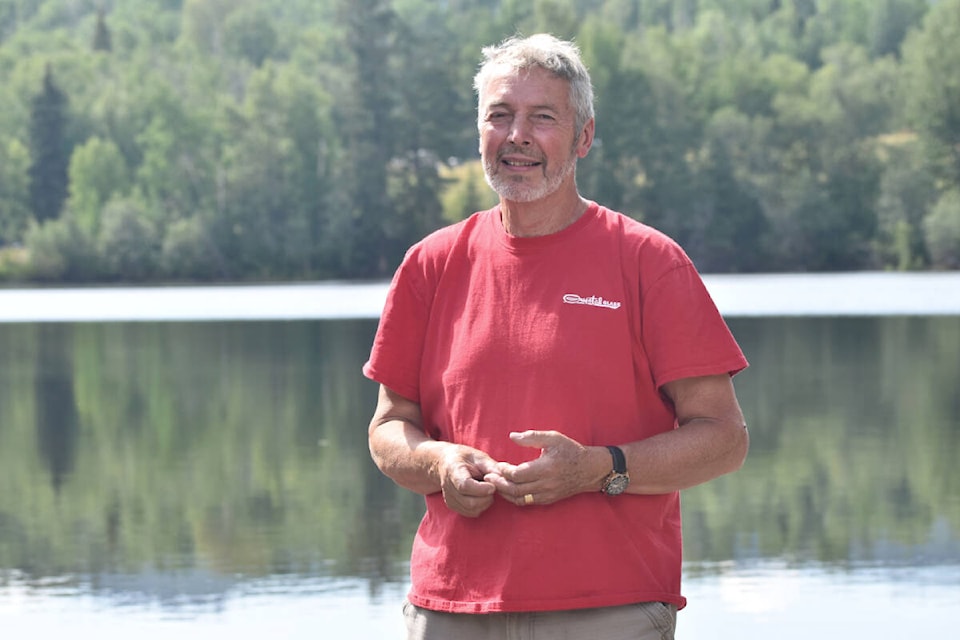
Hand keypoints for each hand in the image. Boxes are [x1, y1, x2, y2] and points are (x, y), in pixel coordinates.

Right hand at [436, 444, 499, 516]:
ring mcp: (449, 498)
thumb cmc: (465, 458)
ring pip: (472, 510)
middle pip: (470, 502)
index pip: (465, 486)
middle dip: (487, 497)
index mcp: (453, 470)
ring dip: (485, 502)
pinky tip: (480, 495)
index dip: (481, 489)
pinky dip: (480, 506)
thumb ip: (492, 468)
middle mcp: (448, 486)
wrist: (445, 462)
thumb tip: (505, 478)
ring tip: (486, 490)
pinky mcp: (452, 506)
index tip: (492, 485)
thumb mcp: (479, 457)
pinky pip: (471, 513)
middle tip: (492, 487)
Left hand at [484, 430, 603, 506]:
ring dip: (505, 493)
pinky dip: (515, 498)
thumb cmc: (570, 450)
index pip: (517, 474)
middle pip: (515, 489)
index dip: (503, 471)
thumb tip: (511, 436)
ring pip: (519, 499)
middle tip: (488, 477)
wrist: (590, 469)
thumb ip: (531, 437)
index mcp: (546, 468)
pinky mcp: (548, 500)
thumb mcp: (553, 438)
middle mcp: (546, 484)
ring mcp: (547, 494)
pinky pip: (527, 502)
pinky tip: (508, 490)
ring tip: (495, 484)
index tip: (498, 464)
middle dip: (499, 484)